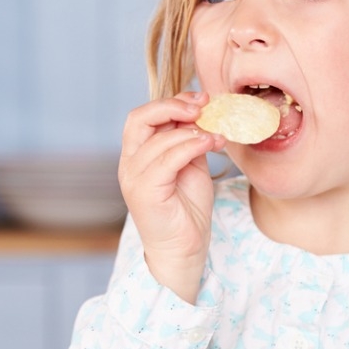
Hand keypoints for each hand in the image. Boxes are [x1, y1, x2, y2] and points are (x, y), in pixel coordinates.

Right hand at [118, 91, 225, 302]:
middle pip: (140, 118)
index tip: (203, 99)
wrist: (184, 250)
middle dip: (173, 106)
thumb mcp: (191, 165)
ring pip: (159, 138)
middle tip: (204, 105)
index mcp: (137, 155)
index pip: (145, 115)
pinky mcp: (145, 192)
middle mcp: (129, 164)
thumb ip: (189, 140)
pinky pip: (167, 159)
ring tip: (218, 135)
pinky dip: (191, 146)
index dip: (173, 102)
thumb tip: (203, 112)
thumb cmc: (187, 210)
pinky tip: (210, 144)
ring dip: (193, 130)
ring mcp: (133, 178)